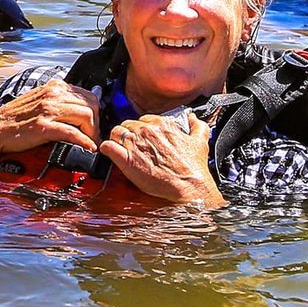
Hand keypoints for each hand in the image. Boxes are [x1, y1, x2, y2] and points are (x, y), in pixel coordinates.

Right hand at [0, 78, 98, 167]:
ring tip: (91, 143)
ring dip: (93, 132)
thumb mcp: (41, 101)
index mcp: (55, 87)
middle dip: (97, 123)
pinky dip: (85, 141)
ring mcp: (48, 110)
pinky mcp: (43, 127)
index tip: (95, 126)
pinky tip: (89, 148)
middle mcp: (53, 94)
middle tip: (95, 137)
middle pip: (91, 105)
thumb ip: (60, 101)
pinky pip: (72, 132)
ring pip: (86, 116)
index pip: (88, 96)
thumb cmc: (17, 119)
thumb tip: (82, 109)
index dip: (96, 113)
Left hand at [99, 113, 225, 208]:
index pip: (143, 120)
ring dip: (117, 140)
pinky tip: (111, 154)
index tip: (143, 138)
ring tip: (121, 150)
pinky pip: (108, 146)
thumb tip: (193, 119)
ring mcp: (135, 144)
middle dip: (129, 135)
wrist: (189, 187)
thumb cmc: (193, 168)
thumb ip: (197, 126)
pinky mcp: (126, 159)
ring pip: (116, 132)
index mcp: (162, 125)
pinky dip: (107, 149)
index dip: (141, 129)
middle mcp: (147, 131)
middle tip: (133, 147)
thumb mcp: (200, 142)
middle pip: (127, 125)